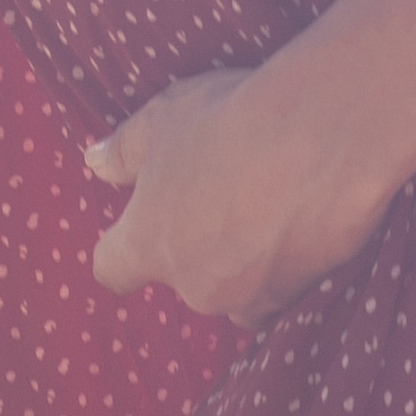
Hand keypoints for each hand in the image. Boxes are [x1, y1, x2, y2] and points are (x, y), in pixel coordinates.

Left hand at [84, 64, 397, 332]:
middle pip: (184, 279)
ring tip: (271, 215)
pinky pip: (288, 292)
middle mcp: (194, 284)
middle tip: (227, 193)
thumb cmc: (231, 121)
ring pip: (239, 295)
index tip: (136, 226)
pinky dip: (292, 269)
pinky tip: (307, 223)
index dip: (120, 248)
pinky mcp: (303, 294)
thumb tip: (93, 163)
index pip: (111, 269)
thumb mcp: (162, 119)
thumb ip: (122, 150)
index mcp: (149, 244)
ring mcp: (251, 295)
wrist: (322, 133)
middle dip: (199, 247)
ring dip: (247, 269)